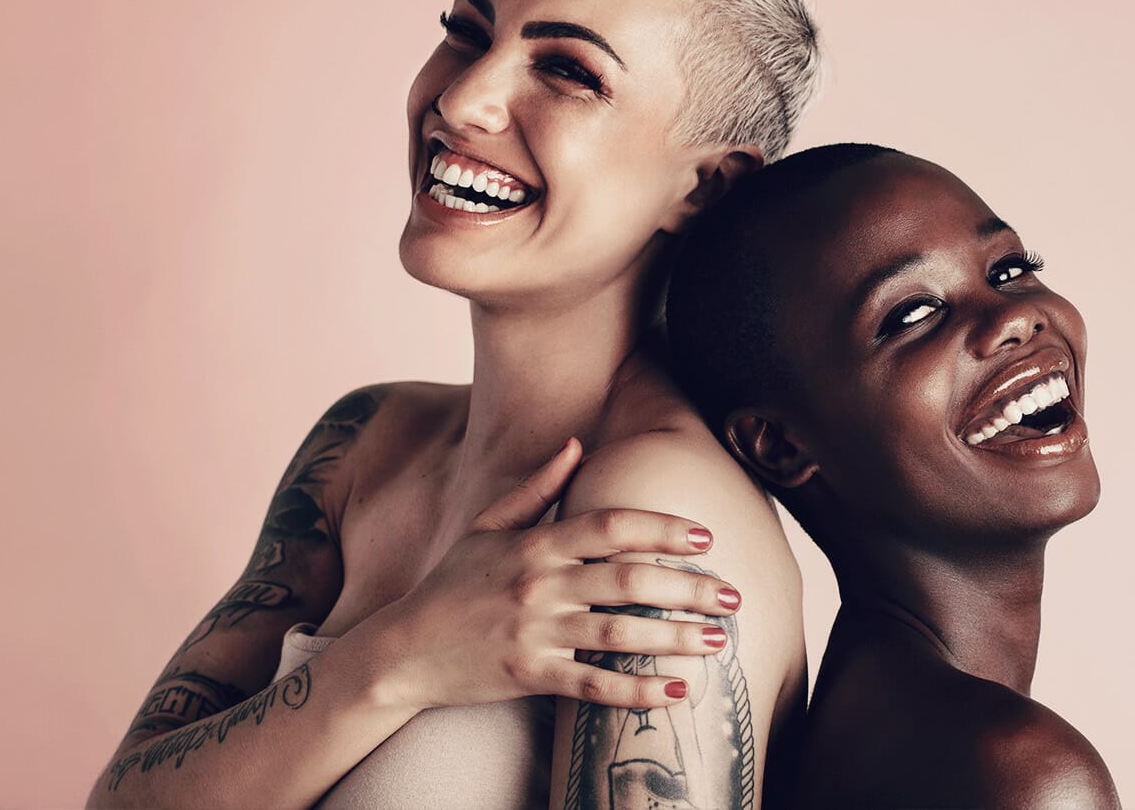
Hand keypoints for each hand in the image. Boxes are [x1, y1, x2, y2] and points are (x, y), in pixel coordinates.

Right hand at [380, 438, 741, 709]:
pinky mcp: (530, 676)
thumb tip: (576, 443)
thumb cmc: (451, 585)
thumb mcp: (487, 527)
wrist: (402, 650)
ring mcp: (535, 633)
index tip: (706, 536)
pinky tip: (677, 691)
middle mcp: (540, 585)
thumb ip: (536, 488)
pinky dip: (638, 690)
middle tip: (733, 595)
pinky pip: (593, 684)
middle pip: (629, 580)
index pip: (612, 527)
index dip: (663, 529)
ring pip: (619, 633)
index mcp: (536, 544)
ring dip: (674, 637)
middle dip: (688, 587)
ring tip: (716, 640)